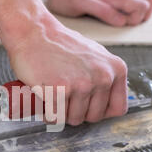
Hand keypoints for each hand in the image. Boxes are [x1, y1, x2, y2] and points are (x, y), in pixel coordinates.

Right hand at [8, 19, 127, 125]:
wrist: (33, 31)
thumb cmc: (59, 44)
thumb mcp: (94, 56)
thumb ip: (105, 76)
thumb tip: (109, 100)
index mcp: (116, 69)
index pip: (118, 109)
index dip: (100, 111)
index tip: (87, 106)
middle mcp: (103, 77)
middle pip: (94, 117)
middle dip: (78, 112)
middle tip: (65, 97)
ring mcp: (82, 84)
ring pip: (74, 119)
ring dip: (61, 113)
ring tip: (54, 94)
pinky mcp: (60, 90)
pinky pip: (55, 118)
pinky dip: (47, 113)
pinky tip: (44, 98)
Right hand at [45, 0, 151, 26]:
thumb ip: (122, 4)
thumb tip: (139, 14)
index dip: (147, 13)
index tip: (132, 20)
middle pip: (148, 2)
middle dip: (140, 18)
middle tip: (126, 23)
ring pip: (133, 5)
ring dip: (130, 19)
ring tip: (116, 22)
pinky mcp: (84, 0)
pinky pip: (106, 10)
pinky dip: (112, 19)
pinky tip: (105, 24)